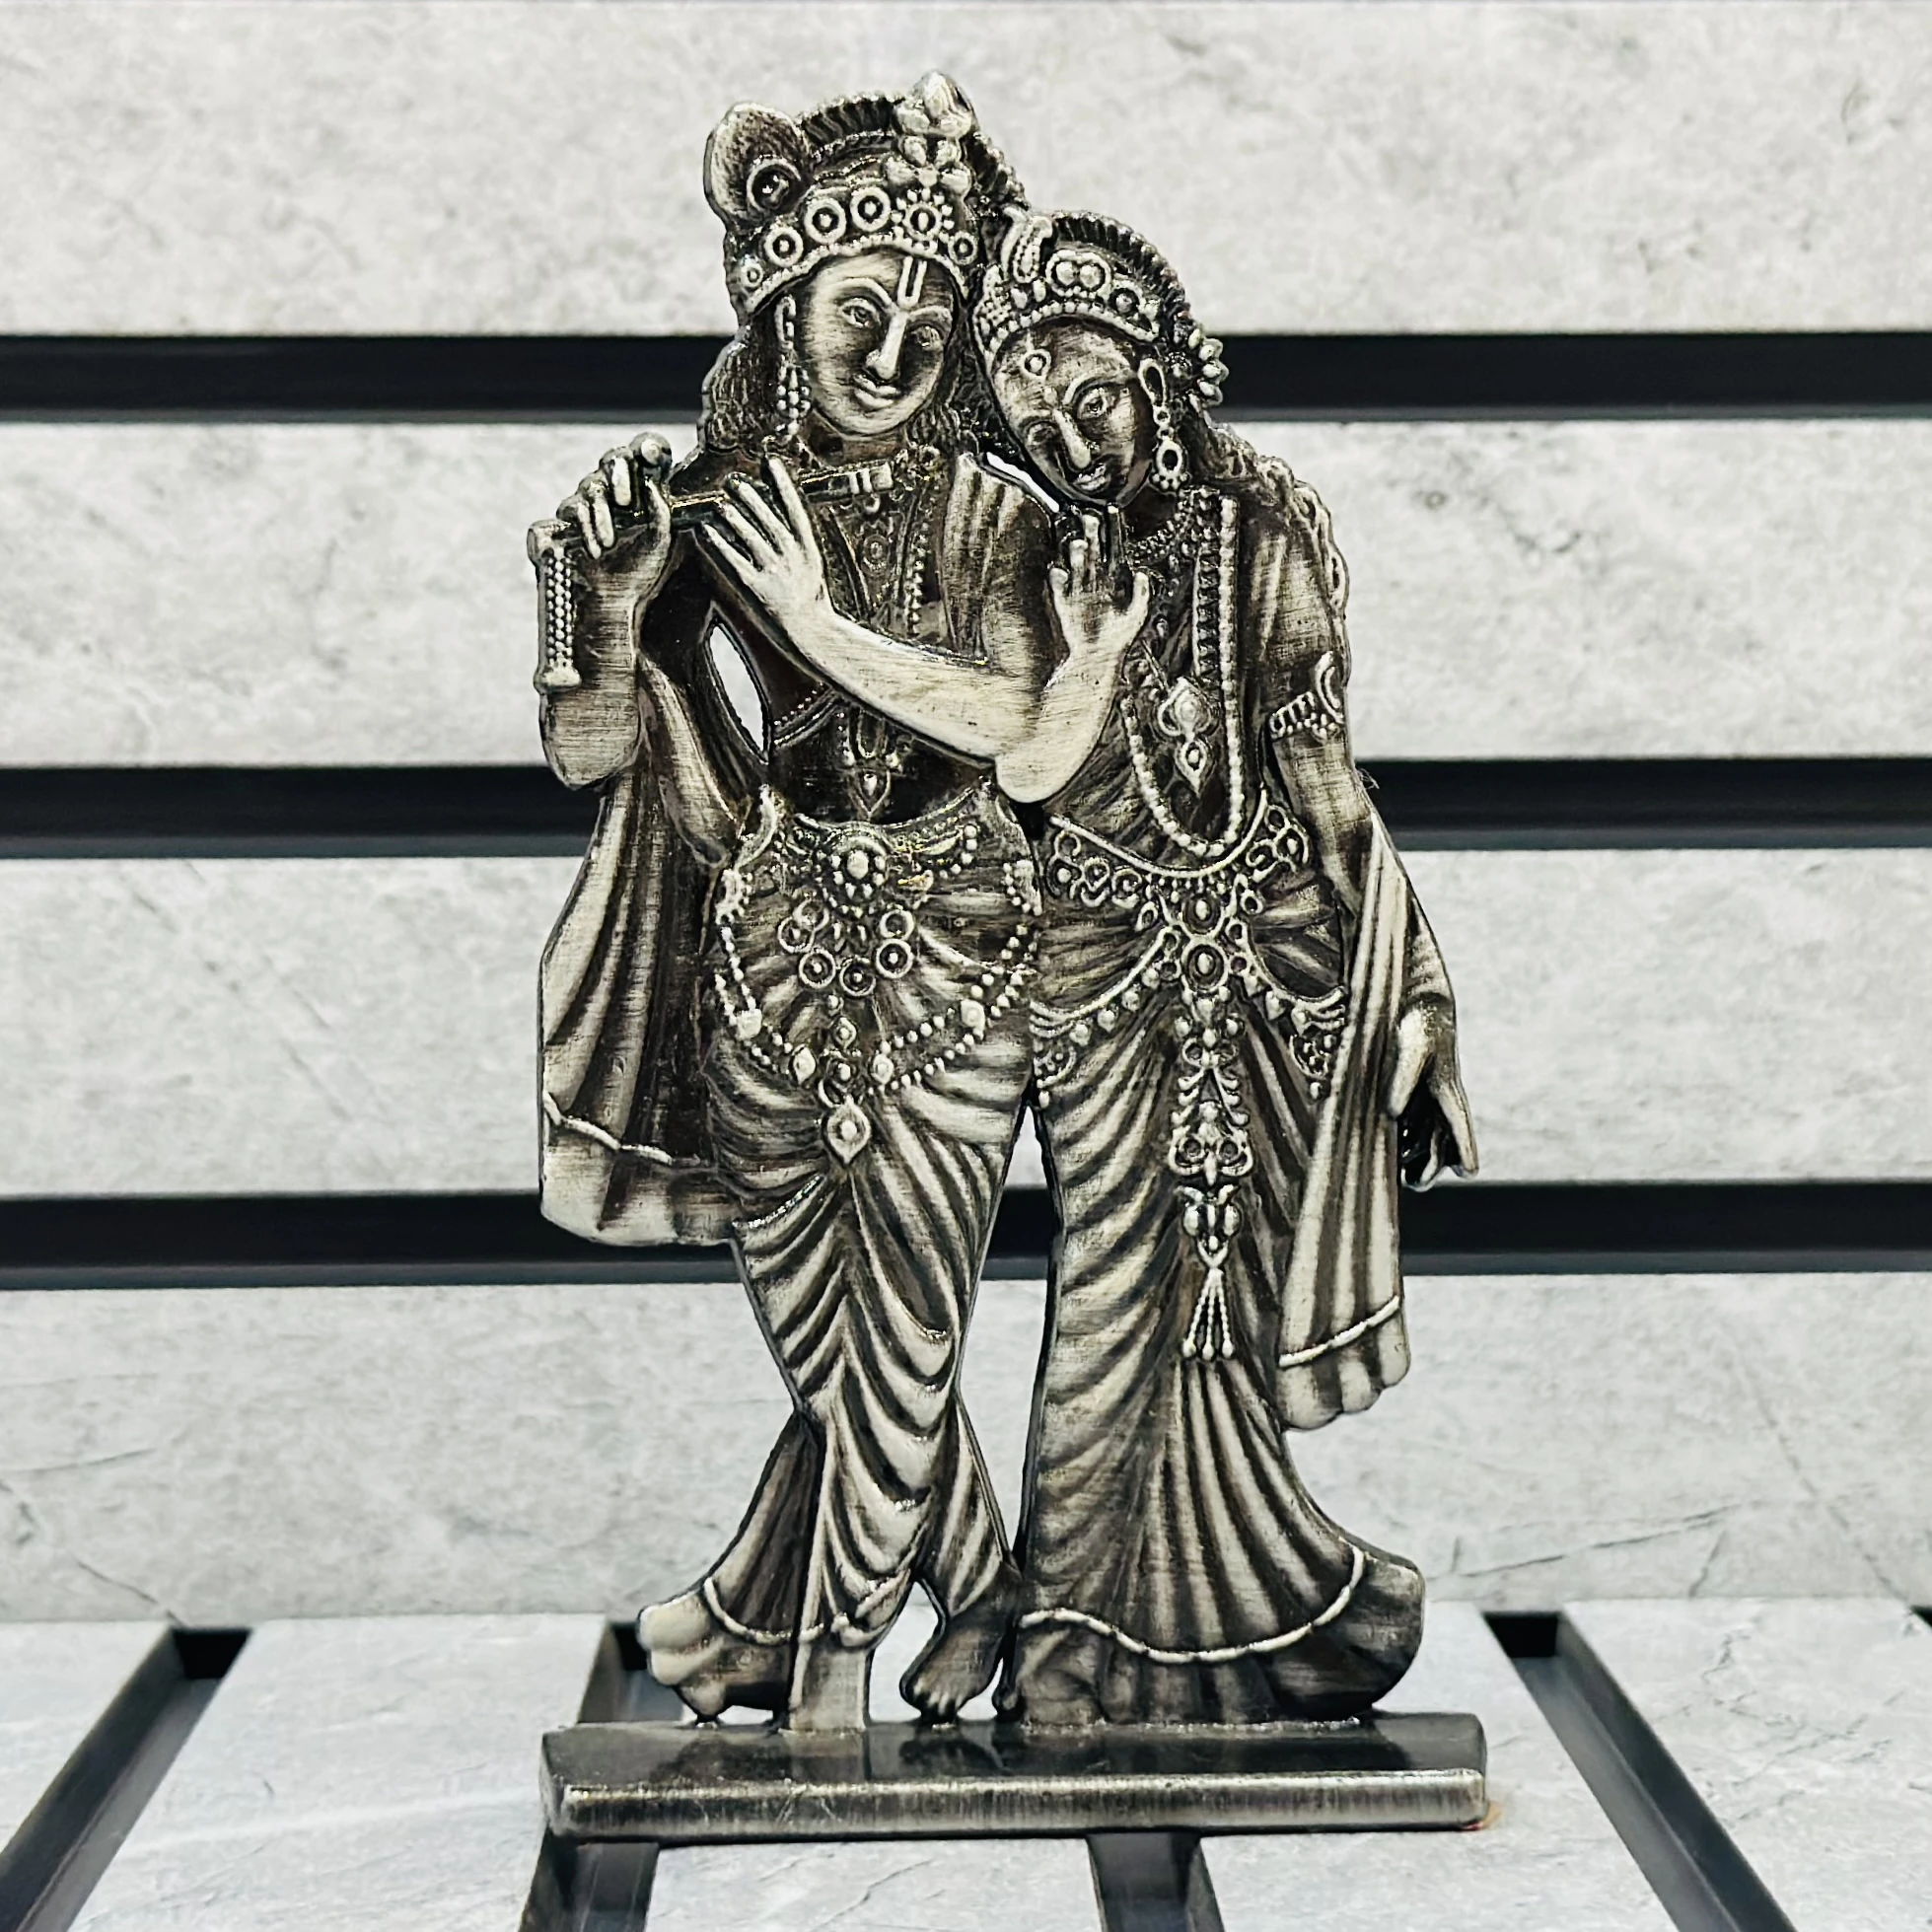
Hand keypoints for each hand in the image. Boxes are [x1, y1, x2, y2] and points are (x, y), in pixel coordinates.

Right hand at [528, 432, 675, 611]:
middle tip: (626, 501)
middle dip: (618, 475)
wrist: (613, 605)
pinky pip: (567, 511)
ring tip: (610, 543)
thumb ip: (660, 511)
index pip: (639, 456)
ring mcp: (583, 507)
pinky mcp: (560, 524)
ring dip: (599, 515)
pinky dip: (581, 529)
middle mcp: (609, 493)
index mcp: (636, 492)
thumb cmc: (638, 574)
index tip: (651, 457)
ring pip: (588, 488)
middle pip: (611, 459)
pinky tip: (594, 549)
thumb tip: (652, 480)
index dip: (645, 448)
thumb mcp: (660, 543)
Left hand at [698, 457, 831, 642]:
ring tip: (720, 503)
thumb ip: (798, 547)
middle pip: (768, 518)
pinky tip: (705, 531)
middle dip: (751, 497)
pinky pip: (732, 560)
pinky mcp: (756, 588)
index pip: (795, 508)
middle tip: (735, 482)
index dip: (782, 484)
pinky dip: (717, 543)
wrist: (814, 636)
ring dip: (732, 516)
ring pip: (749, 535)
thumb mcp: (813, 570)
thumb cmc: (812, 604)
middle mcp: (792, 556)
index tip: (771, 463)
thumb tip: (783, 523)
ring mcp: (775, 572)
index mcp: (809, 549)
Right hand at [1048, 513, 1150, 672]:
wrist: (1098, 659)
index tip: (1111, 512)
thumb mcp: (1136, 615)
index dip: (1112, 531)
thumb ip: (1141, 594)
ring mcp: (1078, 591)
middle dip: (1092, 533)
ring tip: (1080, 543)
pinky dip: (1058, 579)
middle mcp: (1094, 581)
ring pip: (1077, 566)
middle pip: (1093, 551)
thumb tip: (1141, 573)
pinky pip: (1059, 588)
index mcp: (1112, 581)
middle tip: (1090, 516)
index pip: (1112, 549)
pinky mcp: (1064, 604)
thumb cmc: (1118, 639)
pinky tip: (1059, 571)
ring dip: (1078, 555)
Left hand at [1383, 998, 1477, 1184]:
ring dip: (1416, 1156)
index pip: (1458, 1124)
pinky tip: (1390, 1150)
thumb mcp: (1410, 1051)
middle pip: (1441, 1141)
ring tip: (1402, 1174)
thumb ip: (1403, 1081)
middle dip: (1431, 1164)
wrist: (1416, 1003)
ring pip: (1426, 1137)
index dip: (1464, 1148)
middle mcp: (1441, 1099)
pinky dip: (1403, 1140)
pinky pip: (1411, 1126)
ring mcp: (1427, 1099)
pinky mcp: (1412, 1095)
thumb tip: (1393, 1113)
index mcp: (1447, 1089)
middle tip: (1415, 1182)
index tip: (1468, 1172)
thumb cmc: (1417, 1026)